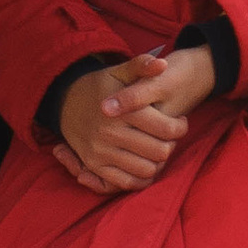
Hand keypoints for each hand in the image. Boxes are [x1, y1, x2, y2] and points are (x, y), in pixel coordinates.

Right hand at [54, 46, 211, 195]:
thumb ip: (141, 66)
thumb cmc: (100, 86)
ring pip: (147, 169)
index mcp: (122, 111)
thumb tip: (162, 65)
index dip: (181, 128)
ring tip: (158, 149)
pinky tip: (146, 165)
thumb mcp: (119, 71)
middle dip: (171, 145)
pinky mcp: (95, 165)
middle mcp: (111, 133)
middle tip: (169, 138)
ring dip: (158, 162)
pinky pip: (126, 182)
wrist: (66, 102)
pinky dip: (142, 179)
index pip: (166, 129)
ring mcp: (101, 152)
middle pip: (160, 151)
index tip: (180, 122)